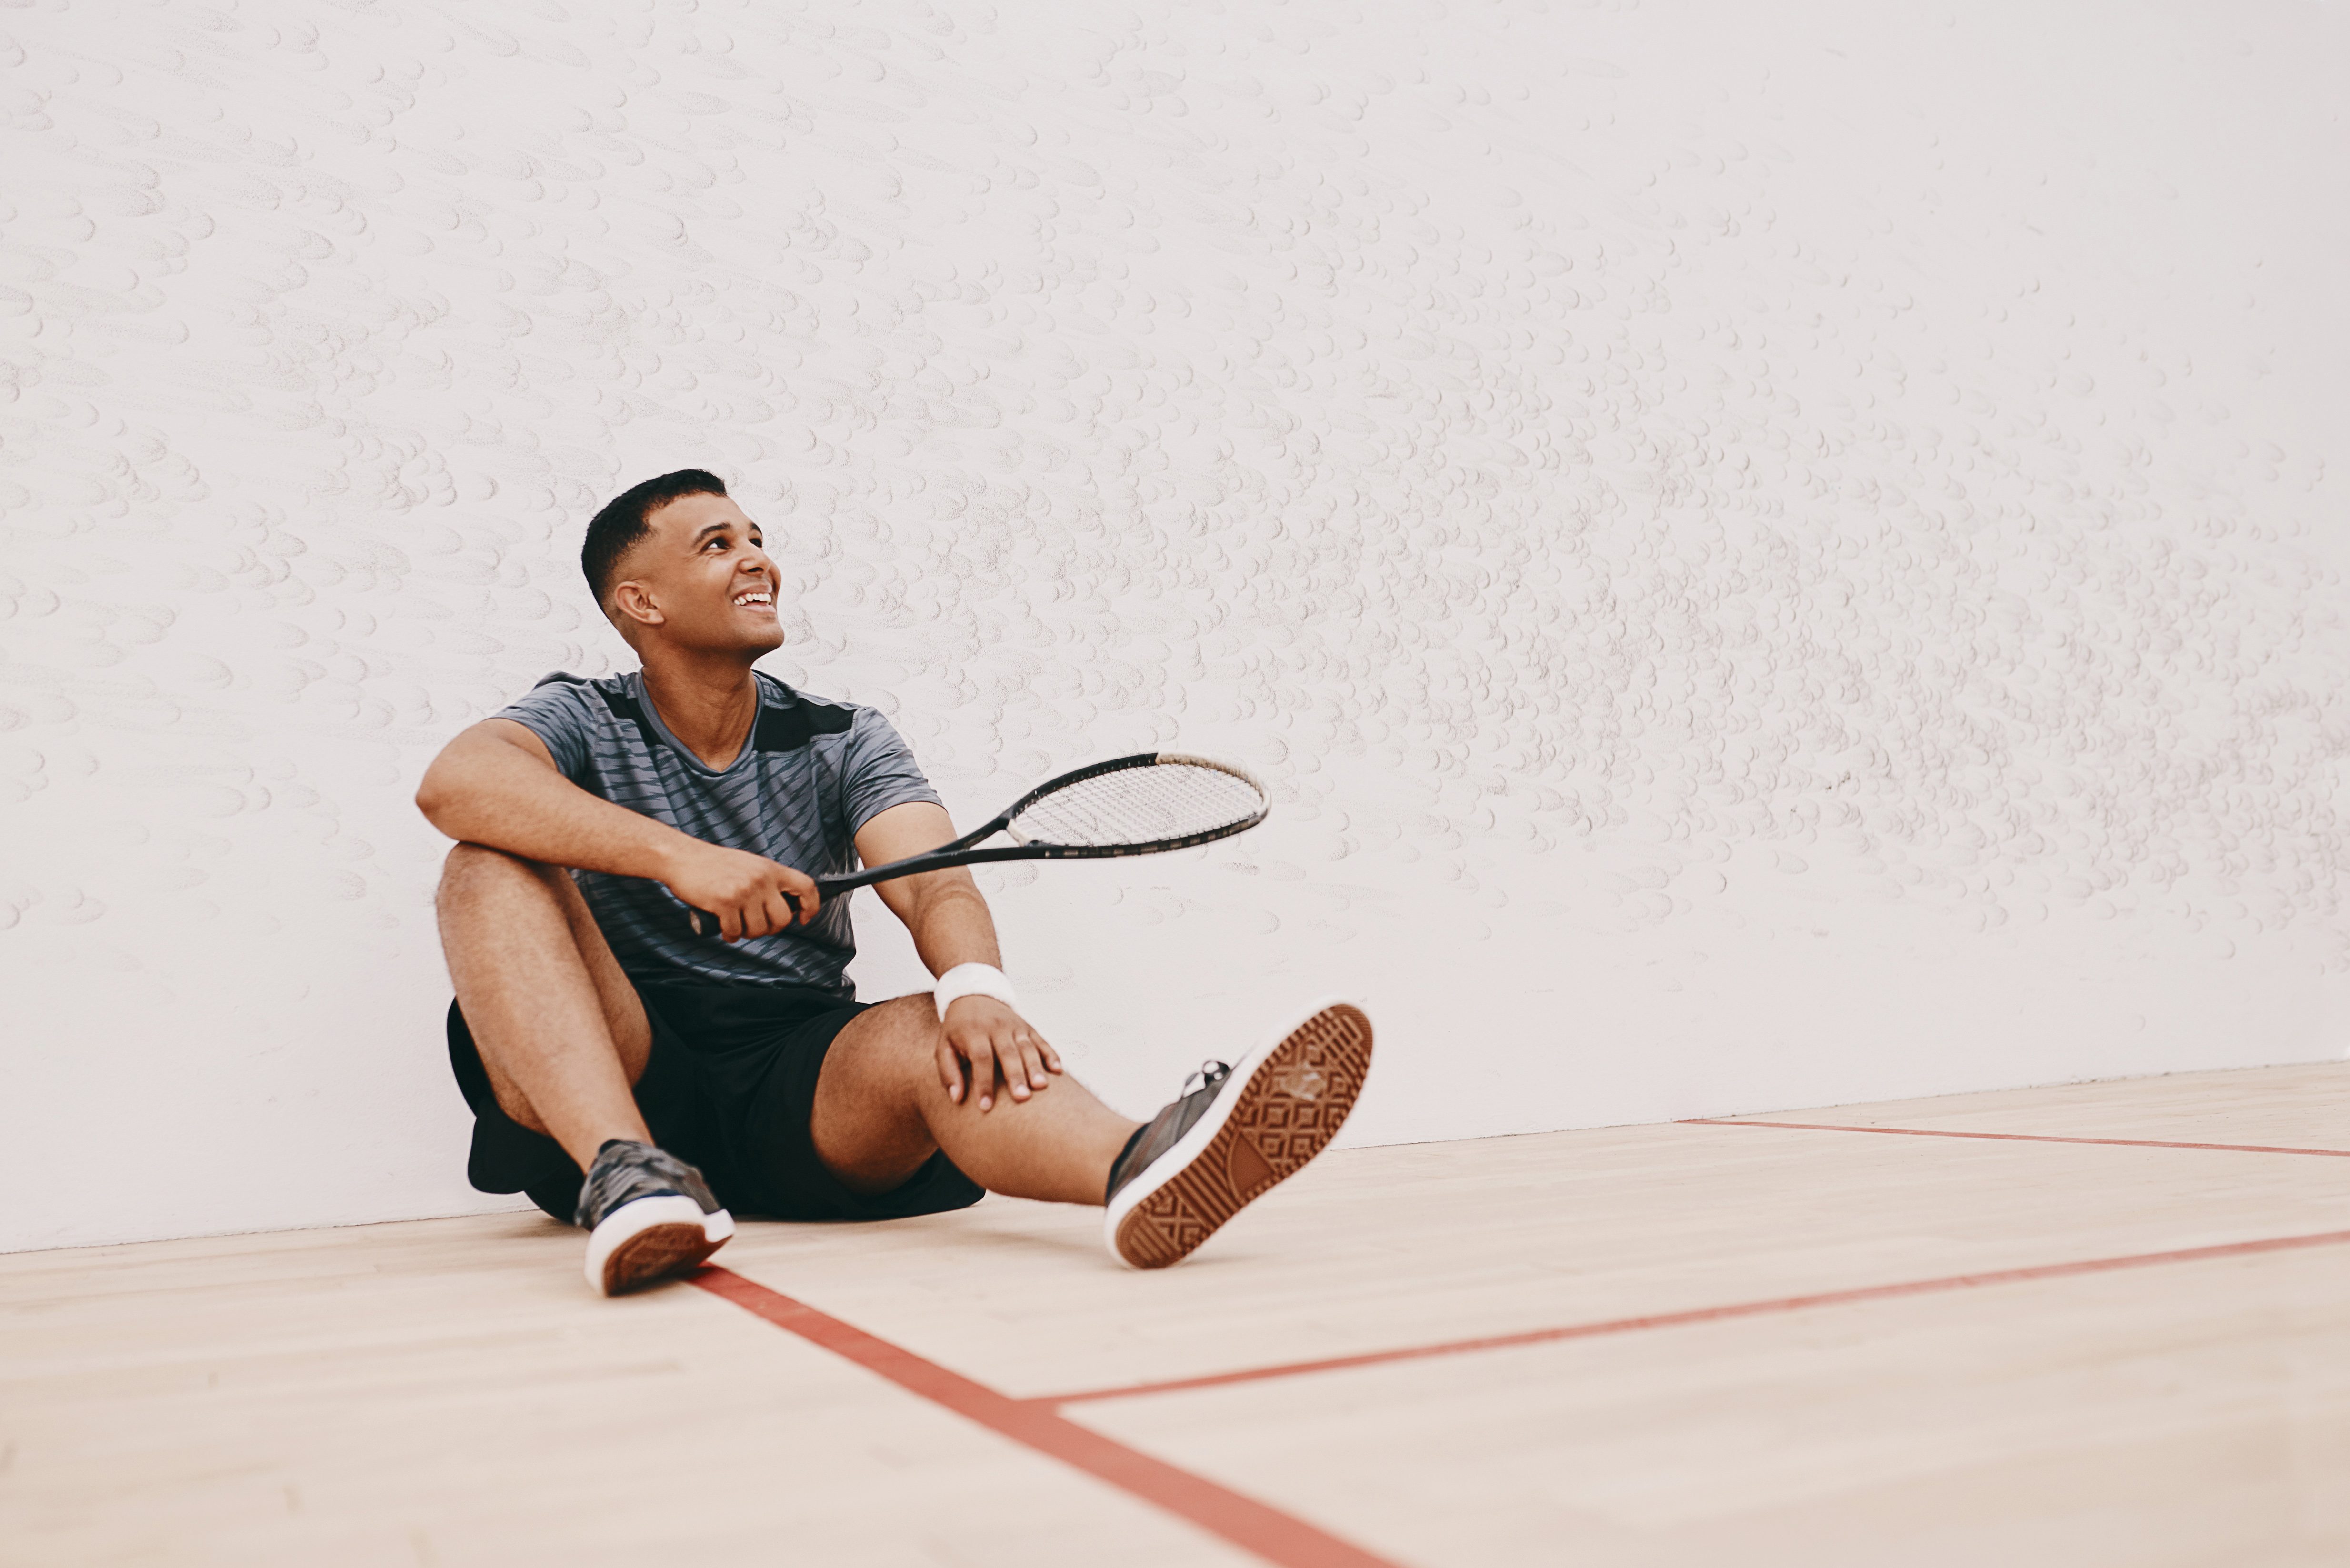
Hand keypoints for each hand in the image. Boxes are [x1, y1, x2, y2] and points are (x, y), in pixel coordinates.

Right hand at [660, 839, 819, 940]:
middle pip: (783, 918)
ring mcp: (743, 891)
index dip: (811, 906)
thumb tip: (784, 906)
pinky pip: (735, 931)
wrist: (682, 858)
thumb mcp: (750, 865)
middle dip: (771, 929)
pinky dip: (730, 935)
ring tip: (737, 926)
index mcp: (770, 868)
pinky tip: (724, 929)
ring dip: (747, 933)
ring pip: (758, 929)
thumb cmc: (715, 864)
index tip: (803, 918)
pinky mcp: (725, 902)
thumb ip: (767, 881)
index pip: (806, 887)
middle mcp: (761, 879)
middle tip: (757, 927)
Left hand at [937, 996, 1063, 1111]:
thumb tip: (956, 1098)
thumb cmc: (956, 1030)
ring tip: (1041, 1087)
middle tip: (1022, 1098)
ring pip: (1027, 1047)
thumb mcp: (943, 1047)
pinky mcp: (1028, 1027)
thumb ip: (948, 1073)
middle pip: (1008, 1052)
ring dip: (1035, 1067)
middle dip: (1016, 1076)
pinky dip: (1051, 1054)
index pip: (981, 1058)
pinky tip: (1058, 1070)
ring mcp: (1015, 1026)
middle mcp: (996, 1027)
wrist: (973, 996)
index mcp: (973, 1032)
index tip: (985, 1107)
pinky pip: (1042, 1041)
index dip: (984, 1082)